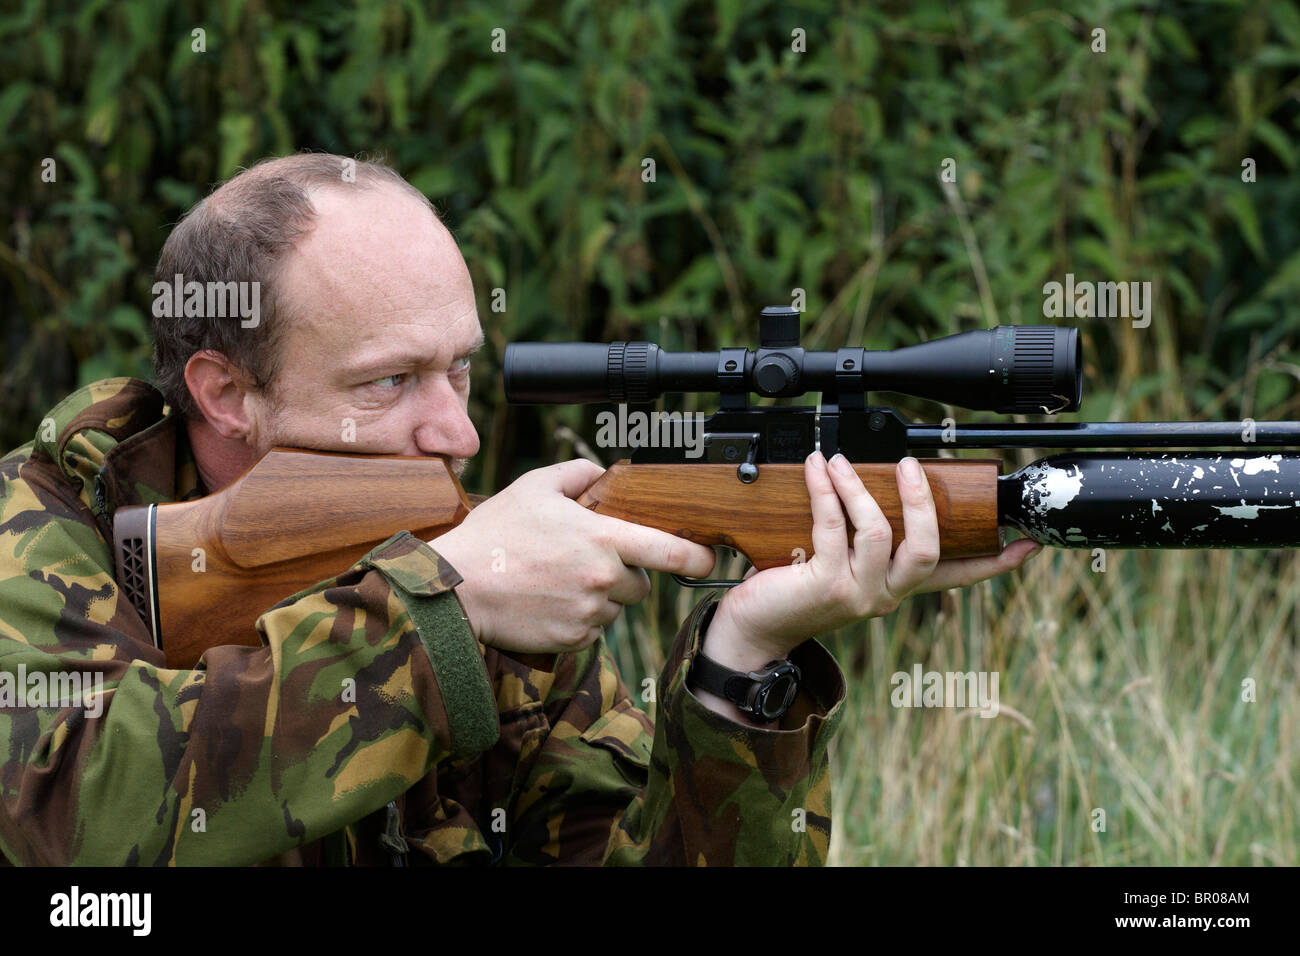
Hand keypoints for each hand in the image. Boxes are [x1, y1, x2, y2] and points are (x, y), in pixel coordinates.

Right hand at [428, 459, 715, 654]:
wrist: (456, 590)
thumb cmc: (493, 536)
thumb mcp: (533, 488)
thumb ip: (577, 476)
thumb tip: (604, 473)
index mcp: (602, 540)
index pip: (671, 552)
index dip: (698, 556)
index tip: (708, 557)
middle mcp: (604, 580)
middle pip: (640, 583)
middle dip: (623, 573)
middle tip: (584, 561)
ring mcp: (590, 614)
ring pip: (615, 608)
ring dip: (599, 597)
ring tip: (556, 581)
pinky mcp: (574, 640)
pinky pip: (592, 630)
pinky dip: (578, 619)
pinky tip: (547, 602)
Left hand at [702, 451, 1041, 674]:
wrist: (752, 629)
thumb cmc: (792, 590)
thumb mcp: (838, 563)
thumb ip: (861, 537)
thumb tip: (871, 482)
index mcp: (894, 589)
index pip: (955, 576)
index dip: (993, 562)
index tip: (1028, 545)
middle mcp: (884, 596)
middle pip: (927, 549)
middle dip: (922, 502)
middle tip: (911, 466)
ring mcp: (857, 594)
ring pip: (879, 532)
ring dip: (859, 488)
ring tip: (840, 461)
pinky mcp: (825, 585)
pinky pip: (833, 527)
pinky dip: (826, 492)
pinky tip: (817, 470)